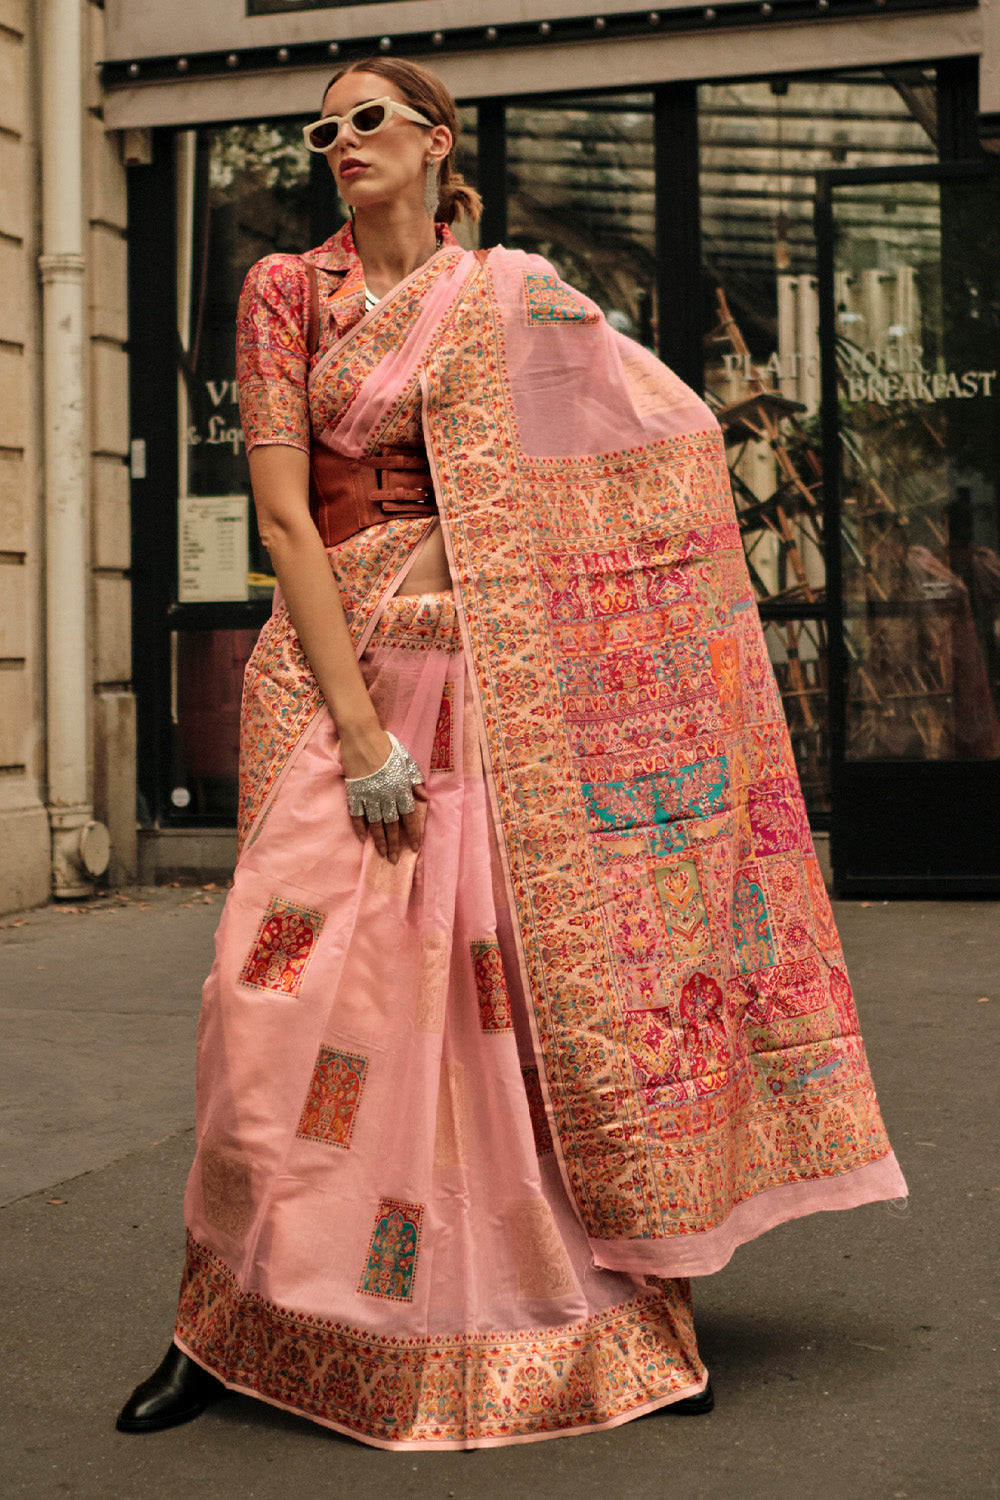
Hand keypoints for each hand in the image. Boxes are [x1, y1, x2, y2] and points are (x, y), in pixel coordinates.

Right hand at [341, 727, 426, 863]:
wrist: (361, 737)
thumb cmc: (386, 746)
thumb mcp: (406, 760)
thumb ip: (414, 779)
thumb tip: (423, 796)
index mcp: (400, 788)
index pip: (409, 816)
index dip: (412, 833)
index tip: (415, 848)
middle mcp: (386, 795)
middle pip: (392, 824)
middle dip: (395, 843)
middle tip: (395, 860)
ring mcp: (368, 795)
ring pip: (375, 823)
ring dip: (379, 841)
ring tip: (382, 855)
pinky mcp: (354, 793)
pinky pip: (356, 815)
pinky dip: (359, 828)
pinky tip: (362, 839)